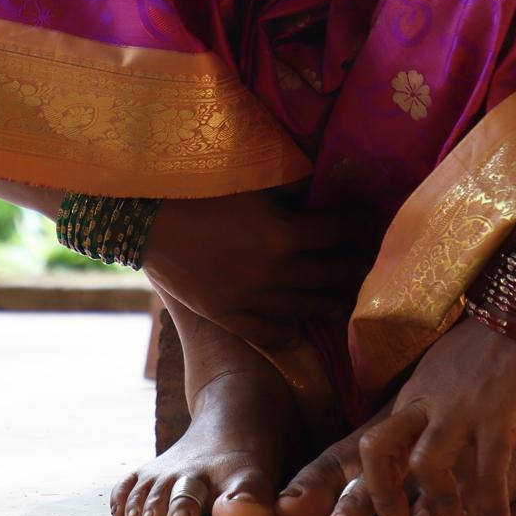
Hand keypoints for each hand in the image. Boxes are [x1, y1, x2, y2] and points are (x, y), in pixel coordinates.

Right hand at [142, 191, 370, 348]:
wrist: (143, 220)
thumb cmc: (196, 190)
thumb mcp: (248, 180)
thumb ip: (286, 188)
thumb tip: (315, 189)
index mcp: (283, 233)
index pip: (336, 230)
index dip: (359, 224)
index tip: (373, 220)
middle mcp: (274, 271)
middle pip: (328, 272)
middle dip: (353, 265)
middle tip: (368, 263)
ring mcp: (250, 298)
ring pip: (303, 306)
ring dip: (328, 303)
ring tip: (343, 301)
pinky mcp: (226, 314)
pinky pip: (264, 331)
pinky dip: (286, 334)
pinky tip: (299, 334)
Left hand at [356, 316, 515, 515]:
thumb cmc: (490, 346)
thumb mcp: (445, 371)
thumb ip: (431, 405)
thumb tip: (423, 447)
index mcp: (414, 396)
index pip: (373, 442)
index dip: (371, 485)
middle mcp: (428, 403)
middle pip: (378, 450)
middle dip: (381, 495)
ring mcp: (461, 409)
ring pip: (427, 465)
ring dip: (439, 504)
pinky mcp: (498, 415)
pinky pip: (488, 470)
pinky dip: (492, 504)